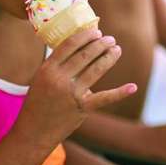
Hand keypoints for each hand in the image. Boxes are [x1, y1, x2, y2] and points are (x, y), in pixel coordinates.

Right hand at [14, 28, 135, 149]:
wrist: (32, 133)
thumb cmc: (38, 103)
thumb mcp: (41, 78)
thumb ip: (58, 65)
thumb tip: (81, 48)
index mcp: (47, 69)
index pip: (69, 45)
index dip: (85, 36)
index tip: (96, 31)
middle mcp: (59, 79)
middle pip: (85, 55)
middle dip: (101, 44)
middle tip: (111, 39)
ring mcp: (72, 93)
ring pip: (96, 69)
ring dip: (109, 57)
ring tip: (117, 49)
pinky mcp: (82, 108)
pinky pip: (105, 98)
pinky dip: (120, 92)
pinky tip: (132, 87)